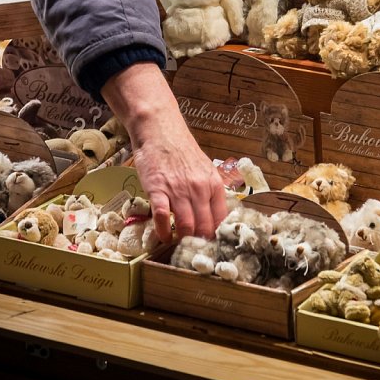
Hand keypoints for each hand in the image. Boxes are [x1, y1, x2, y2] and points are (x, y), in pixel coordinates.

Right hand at [101, 62, 227, 242]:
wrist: (159, 129)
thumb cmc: (180, 149)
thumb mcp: (203, 168)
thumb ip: (208, 191)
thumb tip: (212, 216)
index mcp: (214, 184)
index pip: (221, 220)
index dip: (216, 237)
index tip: (211, 246)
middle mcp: (199, 189)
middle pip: (204, 227)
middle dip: (199, 243)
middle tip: (193, 251)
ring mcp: (179, 190)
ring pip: (186, 227)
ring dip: (182, 240)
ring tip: (178, 245)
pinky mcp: (158, 190)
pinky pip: (163, 218)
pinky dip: (163, 232)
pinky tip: (163, 236)